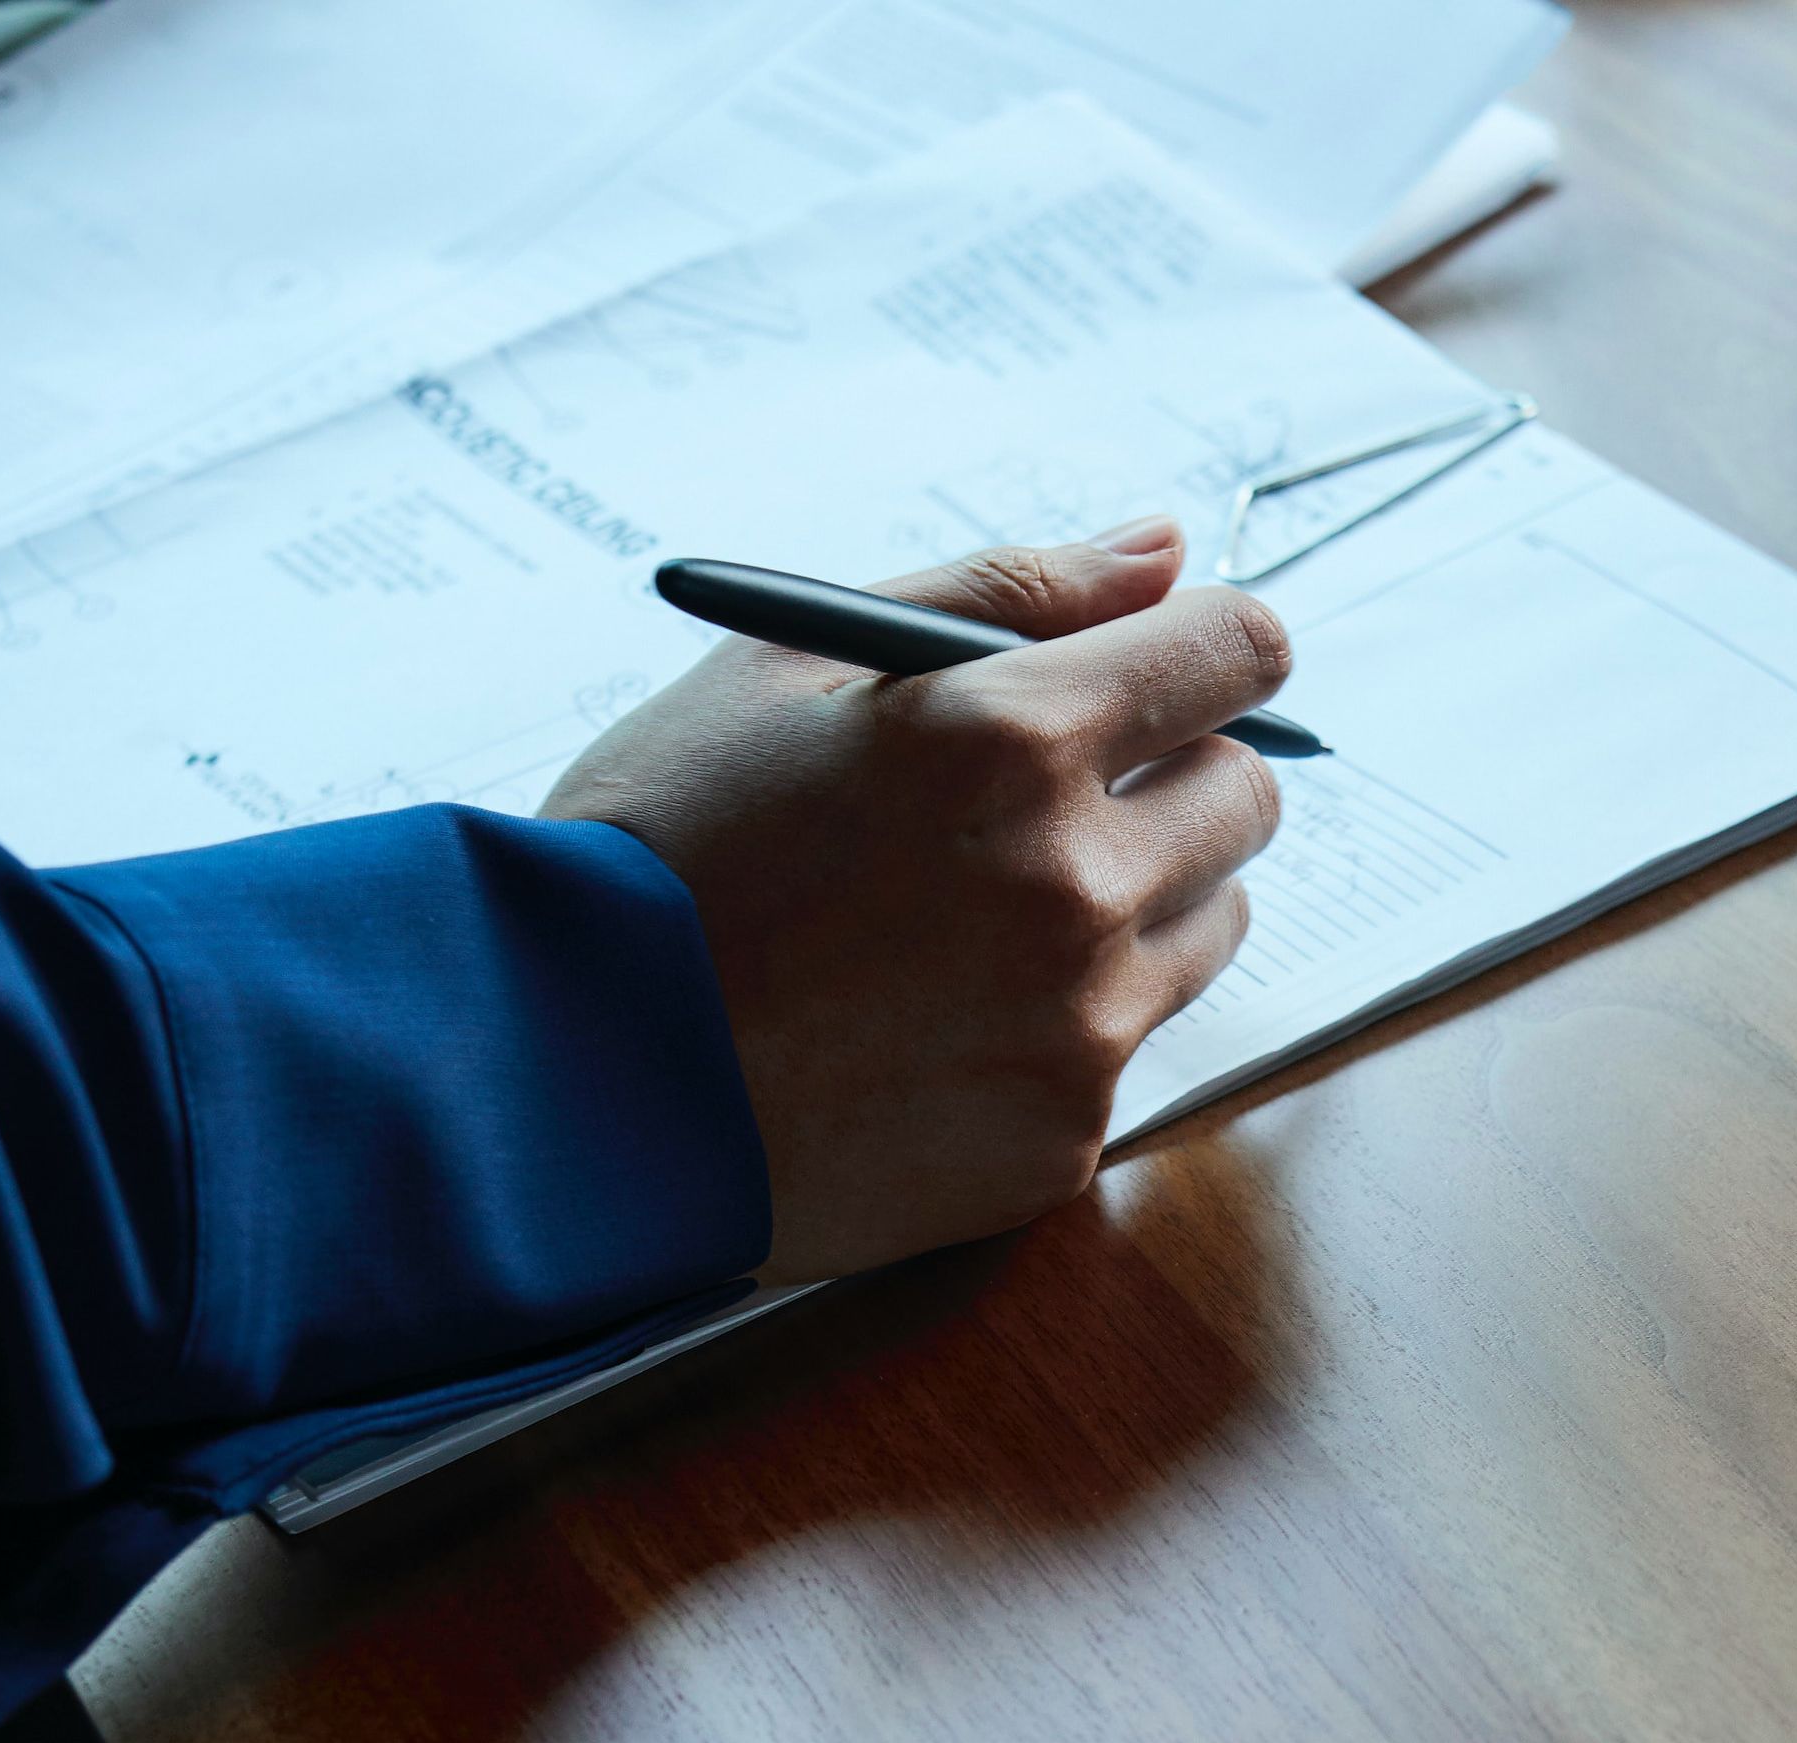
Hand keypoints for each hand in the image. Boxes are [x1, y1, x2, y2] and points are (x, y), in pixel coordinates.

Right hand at [542, 521, 1287, 1282]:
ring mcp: (1078, 1027)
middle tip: (1049, 799)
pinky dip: (1067, 1025)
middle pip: (1245, 797)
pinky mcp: (1060, 1139)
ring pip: (1211, 925)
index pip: (1235, 652)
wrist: (552, 1081)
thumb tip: (1167, 549)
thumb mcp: (793, 665)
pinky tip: (937, 1025)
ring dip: (1140, 901)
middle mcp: (1074, 884)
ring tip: (982, 918)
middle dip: (1172, 776)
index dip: (1210, 647)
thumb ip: (1008, 592)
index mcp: (1012, 737)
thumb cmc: (655, 852)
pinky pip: (1130, 1049)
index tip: (1177, 667)